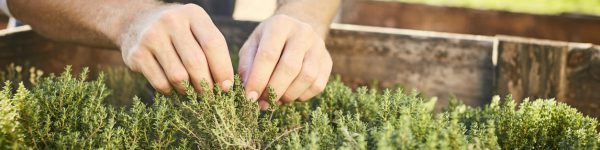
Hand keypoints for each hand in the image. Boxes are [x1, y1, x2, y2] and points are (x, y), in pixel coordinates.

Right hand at [119, 4, 233, 93]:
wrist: (137, 23)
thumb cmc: (179, 32)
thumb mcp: (197, 30)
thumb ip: (213, 52)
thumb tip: (226, 87)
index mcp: (192, 14)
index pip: (213, 43)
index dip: (223, 69)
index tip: (227, 88)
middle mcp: (171, 21)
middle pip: (195, 62)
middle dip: (206, 85)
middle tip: (211, 97)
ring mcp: (151, 36)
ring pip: (178, 76)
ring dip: (189, 90)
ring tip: (192, 91)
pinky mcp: (137, 54)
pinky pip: (161, 83)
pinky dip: (171, 91)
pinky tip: (174, 88)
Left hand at [238, 14, 332, 109]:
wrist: (297, 31)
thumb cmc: (269, 41)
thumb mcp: (253, 46)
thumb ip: (248, 66)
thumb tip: (250, 91)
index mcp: (280, 25)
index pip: (268, 55)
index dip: (258, 79)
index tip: (250, 97)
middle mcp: (303, 32)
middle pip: (290, 67)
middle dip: (274, 90)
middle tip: (263, 103)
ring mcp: (319, 46)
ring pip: (307, 77)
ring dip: (288, 95)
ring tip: (275, 100)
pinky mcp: (327, 62)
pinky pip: (317, 86)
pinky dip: (301, 96)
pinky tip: (289, 94)